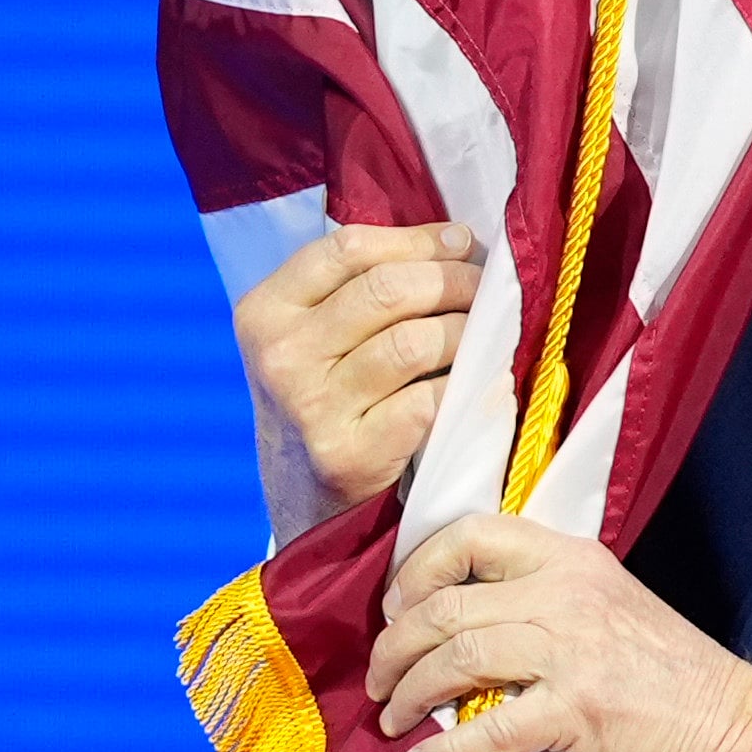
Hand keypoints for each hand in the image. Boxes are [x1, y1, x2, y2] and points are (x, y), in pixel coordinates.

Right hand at [234, 222, 482, 541]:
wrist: (305, 511)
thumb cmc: (325, 408)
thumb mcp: (309, 342)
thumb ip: (356, 288)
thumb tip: (454, 239)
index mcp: (263, 314)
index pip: (348, 249)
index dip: (417, 240)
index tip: (462, 241)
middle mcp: (280, 357)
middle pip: (388, 289)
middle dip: (454, 281)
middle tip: (488, 288)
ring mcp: (312, 408)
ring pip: (416, 341)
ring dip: (467, 332)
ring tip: (486, 334)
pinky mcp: (350, 456)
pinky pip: (430, 398)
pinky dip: (465, 387)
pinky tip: (477, 384)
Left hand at [368, 514, 751, 751]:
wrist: (736, 730)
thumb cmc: (670, 677)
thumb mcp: (607, 608)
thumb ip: (542, 605)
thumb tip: (459, 633)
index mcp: (572, 557)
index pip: (472, 533)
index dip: (418, 568)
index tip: (396, 607)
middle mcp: (565, 591)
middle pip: (448, 602)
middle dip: (396, 644)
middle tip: (379, 679)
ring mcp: (571, 649)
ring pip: (457, 655)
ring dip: (408, 692)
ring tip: (392, 720)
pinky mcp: (576, 710)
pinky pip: (486, 727)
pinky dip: (444, 749)